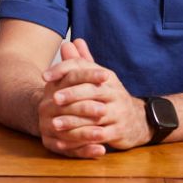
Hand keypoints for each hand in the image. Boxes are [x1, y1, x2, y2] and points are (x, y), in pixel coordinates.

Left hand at [41, 39, 150, 154]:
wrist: (138, 120)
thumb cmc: (110, 97)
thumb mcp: (98, 78)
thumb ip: (82, 61)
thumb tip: (70, 42)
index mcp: (106, 77)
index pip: (84, 68)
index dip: (63, 70)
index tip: (45, 76)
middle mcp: (114, 92)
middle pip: (92, 90)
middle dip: (71, 94)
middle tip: (53, 99)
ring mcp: (118, 112)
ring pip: (95, 114)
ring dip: (74, 120)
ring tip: (55, 123)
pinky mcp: (119, 131)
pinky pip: (101, 135)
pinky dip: (84, 138)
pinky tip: (67, 140)